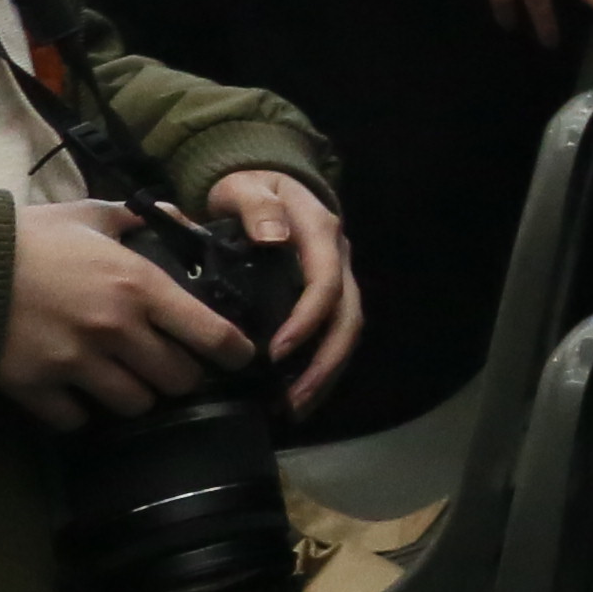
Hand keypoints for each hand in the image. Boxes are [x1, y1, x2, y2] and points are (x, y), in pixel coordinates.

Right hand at [0, 195, 246, 429]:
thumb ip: (139, 218)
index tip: (238, 357)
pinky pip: (76, 420)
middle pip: (178, 380)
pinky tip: (75, 394)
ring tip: (123, 380)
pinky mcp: (35, 388)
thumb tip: (183, 219)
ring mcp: (75, 363)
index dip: (234, 352)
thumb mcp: (89, 214)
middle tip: (167, 366)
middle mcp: (115, 329)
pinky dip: (80, 413)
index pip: (211, 334)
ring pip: (134, 404)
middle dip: (180, 376)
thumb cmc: (25, 237)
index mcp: (138, 285)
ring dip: (135, 395)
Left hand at [207, 166, 360, 413]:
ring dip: (326, 374)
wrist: (265, 184)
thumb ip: (256, 206)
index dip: (306, 321)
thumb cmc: (249, 187)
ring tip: (295, 408)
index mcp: (321, 234)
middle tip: (292, 399)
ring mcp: (340, 278)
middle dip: (324, 363)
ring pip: (346, 332)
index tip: (276, 353)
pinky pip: (334, 335)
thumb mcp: (245, 186)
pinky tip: (298, 395)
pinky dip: (321, 368)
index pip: (326, 283)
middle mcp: (340, 259)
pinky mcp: (330, 295)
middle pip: (347, 318)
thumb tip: (272, 237)